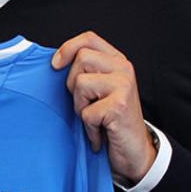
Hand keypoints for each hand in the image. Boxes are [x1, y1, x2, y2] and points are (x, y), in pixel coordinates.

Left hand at [52, 31, 155, 183]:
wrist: (135, 152)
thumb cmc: (111, 122)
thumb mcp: (99, 91)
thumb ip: (86, 73)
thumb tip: (55, 64)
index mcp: (117, 61)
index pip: (89, 39)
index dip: (68, 47)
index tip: (56, 65)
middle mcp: (124, 69)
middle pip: (80, 59)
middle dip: (73, 86)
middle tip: (87, 105)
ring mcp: (123, 85)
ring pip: (80, 83)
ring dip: (81, 107)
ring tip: (95, 119)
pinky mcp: (119, 105)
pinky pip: (86, 112)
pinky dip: (89, 128)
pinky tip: (101, 133)